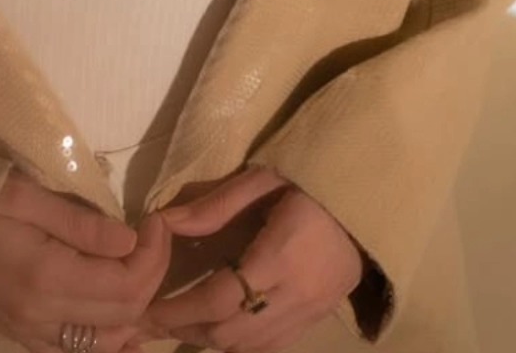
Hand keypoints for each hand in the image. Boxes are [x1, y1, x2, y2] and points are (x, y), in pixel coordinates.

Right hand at [0, 167, 172, 352]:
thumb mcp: (25, 195)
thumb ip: (80, 222)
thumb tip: (131, 240)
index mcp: (46, 279)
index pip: (126, 285)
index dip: (153, 255)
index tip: (156, 220)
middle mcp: (42, 319)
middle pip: (124, 316)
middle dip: (151, 277)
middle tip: (153, 236)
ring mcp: (30, 334)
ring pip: (105, 344)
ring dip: (133, 310)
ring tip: (139, 266)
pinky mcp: (21, 336)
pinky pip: (76, 351)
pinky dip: (107, 337)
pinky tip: (120, 318)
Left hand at [139, 167, 363, 349]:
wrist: (368, 199)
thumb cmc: (310, 179)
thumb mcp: (263, 179)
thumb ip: (215, 206)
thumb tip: (164, 222)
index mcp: (281, 255)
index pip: (220, 298)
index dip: (179, 310)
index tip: (147, 311)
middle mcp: (297, 294)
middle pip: (231, 333)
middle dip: (189, 328)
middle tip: (156, 318)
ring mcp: (312, 313)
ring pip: (251, 348)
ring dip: (213, 340)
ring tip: (184, 323)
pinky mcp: (321, 319)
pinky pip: (274, 347)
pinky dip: (243, 345)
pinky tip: (224, 328)